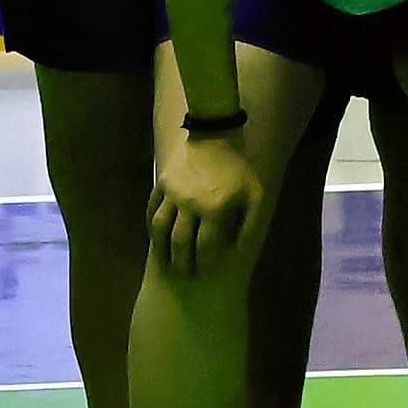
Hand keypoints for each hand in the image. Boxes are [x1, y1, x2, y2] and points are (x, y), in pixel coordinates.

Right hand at [150, 131, 262, 278]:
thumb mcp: (255, 194)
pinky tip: (156, 235)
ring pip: (160, 227)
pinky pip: (151, 209)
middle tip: (182, 273)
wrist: (214, 134)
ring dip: (161, 247)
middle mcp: (190, 203)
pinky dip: (152, 225)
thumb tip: (240, 251)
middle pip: (179, 241)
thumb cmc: (238, 168)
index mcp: (215, 208)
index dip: (204, 261)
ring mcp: (172, 193)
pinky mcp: (161, 183)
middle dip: (180, 261)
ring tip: (165, 260)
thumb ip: (250, 224)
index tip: (203, 271)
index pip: (205, 244)